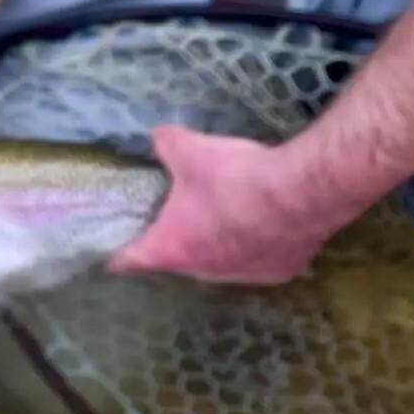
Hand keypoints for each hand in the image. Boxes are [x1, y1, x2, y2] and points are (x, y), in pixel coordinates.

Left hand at [107, 125, 349, 286]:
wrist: (300, 195)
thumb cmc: (234, 178)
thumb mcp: (191, 151)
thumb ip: (167, 145)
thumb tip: (157, 138)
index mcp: (173, 248)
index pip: (132, 261)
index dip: (120, 255)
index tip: (113, 255)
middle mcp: (205, 272)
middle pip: (180, 261)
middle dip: (178, 241)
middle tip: (177, 216)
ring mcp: (245, 276)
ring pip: (221, 263)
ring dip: (219, 244)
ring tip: (225, 216)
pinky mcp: (278, 272)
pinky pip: (258, 260)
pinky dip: (256, 245)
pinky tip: (264, 223)